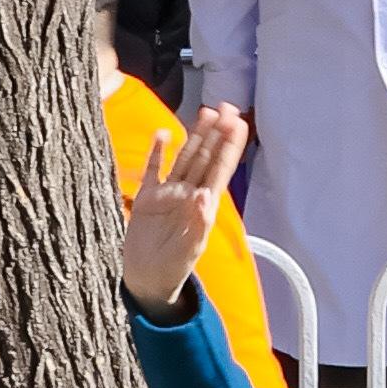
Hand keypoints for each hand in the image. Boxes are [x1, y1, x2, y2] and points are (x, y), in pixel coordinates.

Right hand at [121, 108, 248, 315]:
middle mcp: (187, 194)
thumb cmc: (173, 268)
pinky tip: (164, 134)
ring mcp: (167, 193)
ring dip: (195, 136)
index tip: (239, 123)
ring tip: (206, 112)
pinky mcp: (147, 197)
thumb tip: (204, 197)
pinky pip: (153, 169)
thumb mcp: (189, 249)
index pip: (219, 170)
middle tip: (228, 107)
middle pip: (205, 157)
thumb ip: (198, 223)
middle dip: (217, 133)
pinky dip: (157, 151)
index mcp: (202, 206)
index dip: (229, 146)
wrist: (148, 280)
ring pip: (184, 158)